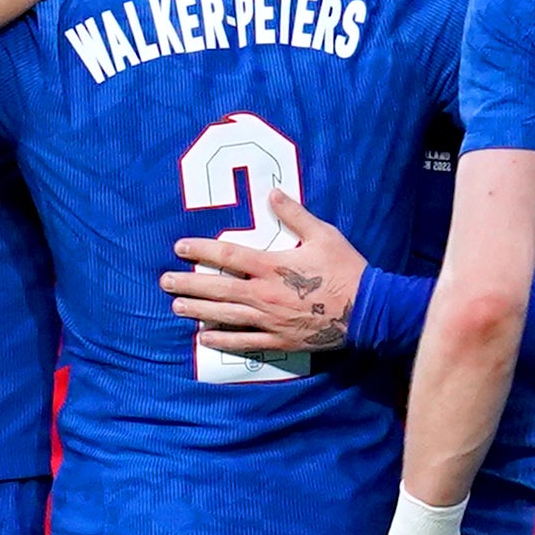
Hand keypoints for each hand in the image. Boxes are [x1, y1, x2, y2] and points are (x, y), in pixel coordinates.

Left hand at [165, 192, 363, 352]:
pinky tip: (204, 337)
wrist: (369, 310)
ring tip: (176, 307)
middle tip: (165, 281)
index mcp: (273, 266)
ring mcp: (270, 320)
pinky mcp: (279, 339)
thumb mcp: (324, 235)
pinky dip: (223, 340)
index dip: (201, 251)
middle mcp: (265, 294)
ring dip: (198, 310)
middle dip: (188, 284)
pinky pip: (244, 342)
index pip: (228, 257)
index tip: (179, 247)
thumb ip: (295, 214)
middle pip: (218, 289)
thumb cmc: (347, 269)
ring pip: (225, 316)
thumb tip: (273, 193)